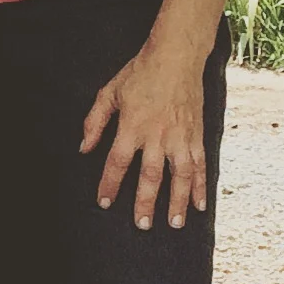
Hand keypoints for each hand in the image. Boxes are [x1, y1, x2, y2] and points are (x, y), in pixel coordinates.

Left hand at [80, 40, 210, 229]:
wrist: (176, 58)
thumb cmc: (139, 74)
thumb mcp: (108, 93)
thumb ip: (94, 122)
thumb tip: (83, 148)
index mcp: (132, 126)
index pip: (118, 163)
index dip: (110, 184)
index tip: (105, 203)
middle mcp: (158, 135)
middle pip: (151, 176)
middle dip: (146, 202)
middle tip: (143, 225)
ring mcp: (181, 137)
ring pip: (180, 176)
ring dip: (178, 202)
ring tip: (175, 224)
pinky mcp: (198, 135)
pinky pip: (200, 165)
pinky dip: (201, 186)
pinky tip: (200, 204)